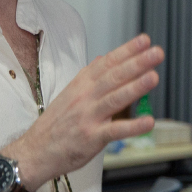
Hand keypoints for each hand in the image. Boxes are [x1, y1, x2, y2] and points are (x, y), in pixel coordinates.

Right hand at [4, 35, 162, 188]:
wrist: (35, 151)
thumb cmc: (55, 124)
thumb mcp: (69, 94)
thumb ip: (88, 77)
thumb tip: (103, 58)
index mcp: (81, 85)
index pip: (107, 63)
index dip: (126, 51)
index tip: (144, 41)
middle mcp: (85, 97)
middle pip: (113, 77)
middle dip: (136, 63)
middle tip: (156, 52)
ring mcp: (88, 117)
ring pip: (114, 99)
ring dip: (135, 87)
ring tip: (154, 77)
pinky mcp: (91, 138)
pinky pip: (114, 131)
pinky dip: (132, 127)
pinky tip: (148, 121)